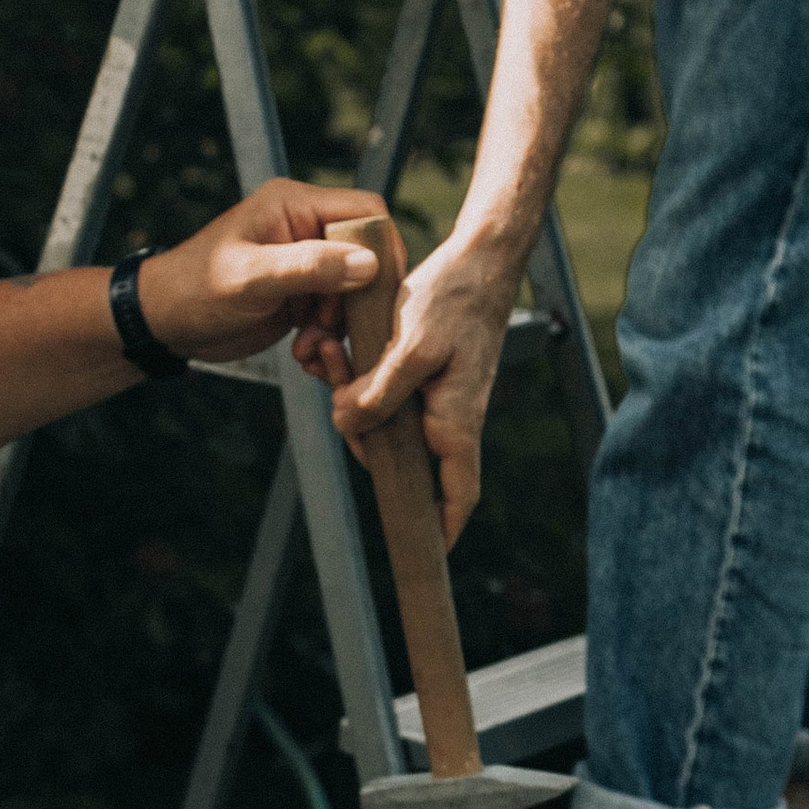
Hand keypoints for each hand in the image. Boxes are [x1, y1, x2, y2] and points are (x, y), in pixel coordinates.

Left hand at [132, 179, 385, 364]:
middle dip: (356, 299)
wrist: (163, 323)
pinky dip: (326, 337)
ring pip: (354, 291)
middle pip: (366, 255)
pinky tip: (303, 354)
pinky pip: (336, 314)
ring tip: (309, 347)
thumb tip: (368, 264)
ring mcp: (305, 263)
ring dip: (339, 325)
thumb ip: (309, 268)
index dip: (382, 248)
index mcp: (294, 205)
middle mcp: (305, 228)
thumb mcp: (251, 278)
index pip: (366, 211)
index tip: (377, 291)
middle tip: (331, 329)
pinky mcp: (301, 295)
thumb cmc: (195, 289)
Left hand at [292, 224, 518, 547]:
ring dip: (353, 400)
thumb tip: (348, 426)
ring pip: (387, 422)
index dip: (444, 527)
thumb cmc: (456, 301)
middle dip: (364, 439)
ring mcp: (437, 396)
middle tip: (335, 402)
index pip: (458, 494)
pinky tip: (338, 348)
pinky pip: (386, 392)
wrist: (479, 257)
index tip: (429, 552)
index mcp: (456, 423)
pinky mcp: (424, 373)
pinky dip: (360, 378)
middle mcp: (448, 417)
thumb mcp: (413, 348)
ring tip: (329, 354)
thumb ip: (381, 393)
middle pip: (404, 459)